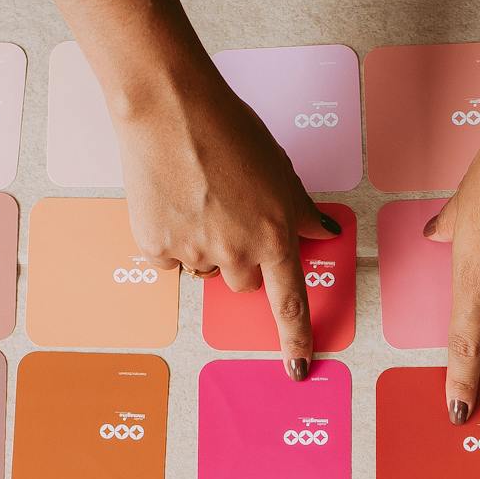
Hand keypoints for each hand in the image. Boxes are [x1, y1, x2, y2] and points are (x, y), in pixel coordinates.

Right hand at [111, 79, 335, 376]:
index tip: (298, 367)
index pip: (290, 302)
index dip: (296, 338)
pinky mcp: (157, 246)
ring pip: (204, 270)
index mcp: (273, 237)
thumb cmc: (228, 130)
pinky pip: (168, 260)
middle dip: (239, 259)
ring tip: (197, 199)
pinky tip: (170, 202)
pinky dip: (169, 239)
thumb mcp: (279, 170)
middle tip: (228, 216)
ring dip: (204, 248)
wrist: (170, 111)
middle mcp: (236, 253)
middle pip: (243, 282)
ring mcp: (195, 253)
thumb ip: (299, 211)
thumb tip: (322, 233)